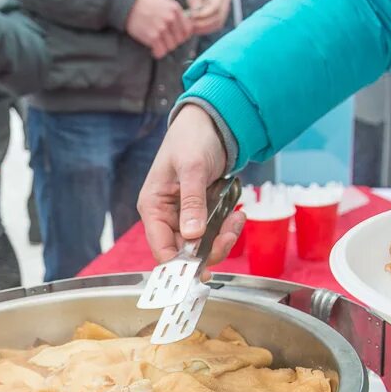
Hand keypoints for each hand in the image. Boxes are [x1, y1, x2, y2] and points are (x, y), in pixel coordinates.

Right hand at [124, 0, 193, 59]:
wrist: (129, 6)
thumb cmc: (147, 5)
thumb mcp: (165, 4)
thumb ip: (176, 14)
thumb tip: (186, 28)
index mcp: (175, 9)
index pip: (188, 29)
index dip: (183, 36)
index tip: (175, 37)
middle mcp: (170, 18)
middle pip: (180, 40)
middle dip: (172, 42)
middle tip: (164, 40)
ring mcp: (162, 28)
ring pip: (171, 47)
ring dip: (164, 47)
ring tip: (157, 43)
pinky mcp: (152, 36)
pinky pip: (161, 52)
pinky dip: (157, 52)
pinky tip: (153, 48)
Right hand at [138, 104, 239, 270]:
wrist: (211, 121)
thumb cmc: (192, 138)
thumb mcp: (193, 169)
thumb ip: (192, 202)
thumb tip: (191, 235)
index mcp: (153, 207)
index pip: (161, 249)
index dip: (180, 265)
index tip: (201, 269)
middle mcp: (166, 216)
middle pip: (183, 252)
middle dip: (209, 249)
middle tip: (228, 237)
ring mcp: (184, 216)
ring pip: (201, 245)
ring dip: (222, 239)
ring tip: (236, 220)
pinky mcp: (201, 213)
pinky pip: (214, 232)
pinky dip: (228, 228)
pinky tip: (237, 214)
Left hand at [185, 0, 230, 35]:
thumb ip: (195, 3)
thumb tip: (195, 15)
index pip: (215, 6)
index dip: (204, 13)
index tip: (193, 16)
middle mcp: (225, 1)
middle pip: (217, 17)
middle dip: (203, 23)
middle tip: (191, 24)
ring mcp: (226, 10)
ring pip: (217, 24)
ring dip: (204, 28)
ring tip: (192, 28)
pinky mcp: (222, 18)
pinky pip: (216, 26)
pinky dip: (206, 29)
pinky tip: (196, 30)